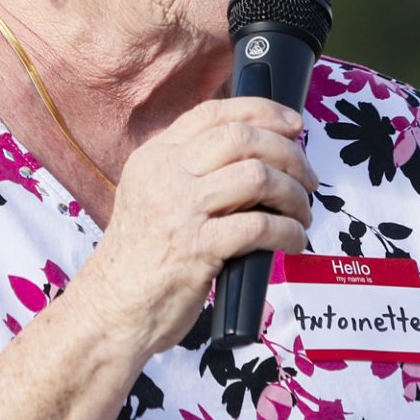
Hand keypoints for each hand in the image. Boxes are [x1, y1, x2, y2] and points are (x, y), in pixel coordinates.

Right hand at [73, 97, 317, 355]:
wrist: (111, 308)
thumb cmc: (140, 257)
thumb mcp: (151, 195)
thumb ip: (190, 171)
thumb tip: (256, 156)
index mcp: (155, 156)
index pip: (215, 112)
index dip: (264, 111)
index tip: (295, 126)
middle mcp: (165, 174)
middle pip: (242, 137)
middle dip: (289, 153)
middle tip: (308, 178)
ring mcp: (179, 209)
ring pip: (257, 176)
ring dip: (294, 194)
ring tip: (302, 213)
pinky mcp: (196, 248)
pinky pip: (260, 225)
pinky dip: (289, 231)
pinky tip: (293, 240)